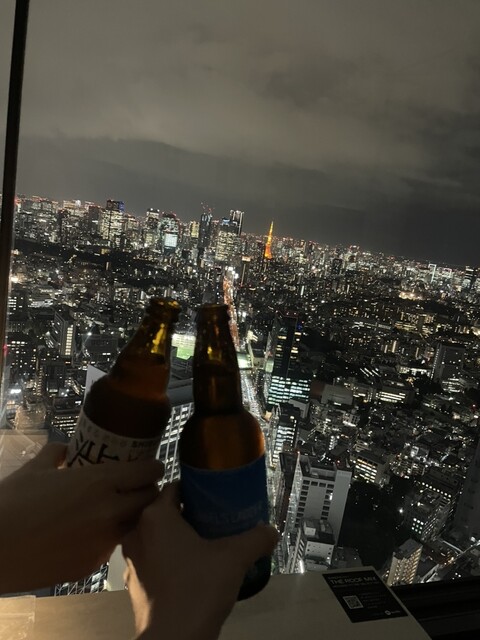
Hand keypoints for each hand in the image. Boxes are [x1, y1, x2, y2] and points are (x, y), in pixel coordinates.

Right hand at [0, 442, 163, 593]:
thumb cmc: (12, 503)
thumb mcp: (35, 469)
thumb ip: (56, 454)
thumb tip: (65, 450)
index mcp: (100, 482)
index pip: (147, 472)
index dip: (153, 467)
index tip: (151, 465)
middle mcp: (110, 512)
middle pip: (149, 499)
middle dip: (147, 491)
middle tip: (135, 487)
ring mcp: (103, 542)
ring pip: (133, 524)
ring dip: (130, 515)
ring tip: (112, 509)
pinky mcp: (92, 565)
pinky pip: (110, 546)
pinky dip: (106, 537)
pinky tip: (89, 533)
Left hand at [122, 483, 277, 639]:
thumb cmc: (198, 588)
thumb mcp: (234, 558)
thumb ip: (256, 538)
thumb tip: (271, 531)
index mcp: (155, 516)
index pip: (175, 487)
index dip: (197, 489)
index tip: (216, 496)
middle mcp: (137, 533)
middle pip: (166, 512)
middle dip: (190, 514)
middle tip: (216, 519)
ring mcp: (132, 561)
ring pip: (158, 538)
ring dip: (178, 539)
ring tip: (206, 545)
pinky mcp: (134, 585)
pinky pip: (154, 561)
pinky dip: (170, 561)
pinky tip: (191, 571)